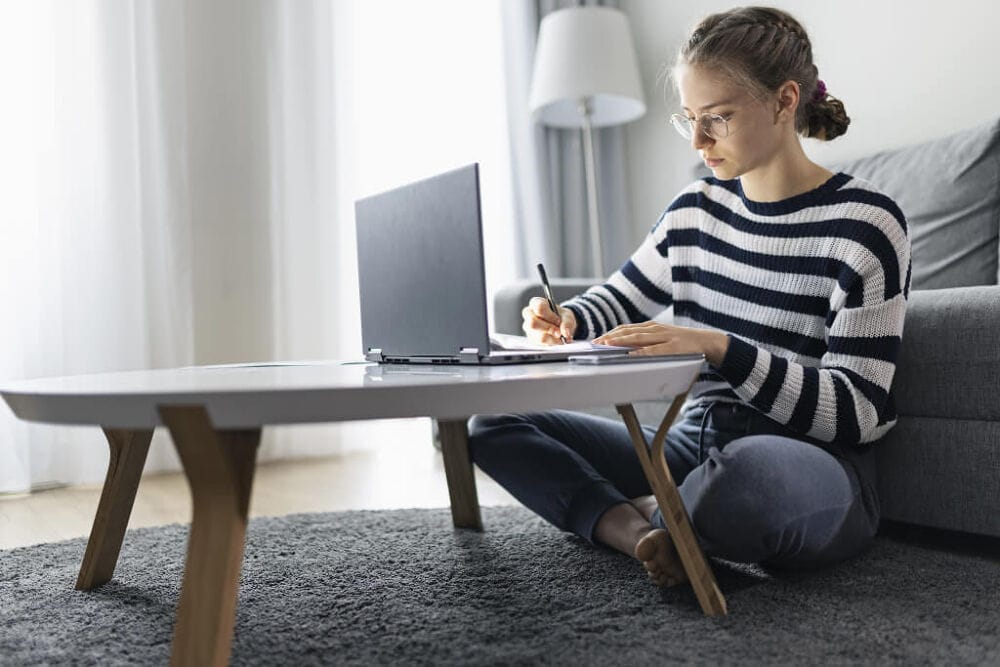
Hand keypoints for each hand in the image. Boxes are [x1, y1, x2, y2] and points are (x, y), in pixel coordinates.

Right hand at [522, 297, 576, 344]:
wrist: (561, 325)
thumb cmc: (560, 317)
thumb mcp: (567, 316)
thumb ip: (567, 323)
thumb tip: (565, 333)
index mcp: (536, 303)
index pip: (539, 308)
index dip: (550, 316)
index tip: (558, 320)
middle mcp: (529, 315)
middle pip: (533, 323)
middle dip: (548, 329)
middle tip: (559, 332)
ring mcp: (529, 328)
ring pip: (538, 336)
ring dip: (552, 338)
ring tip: (560, 336)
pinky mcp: (532, 339)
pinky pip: (541, 344)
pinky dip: (552, 343)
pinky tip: (556, 340)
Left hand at [593, 321, 729, 365]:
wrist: (707, 341)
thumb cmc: (682, 343)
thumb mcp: (662, 339)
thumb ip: (646, 343)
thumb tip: (628, 351)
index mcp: (651, 327)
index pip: (625, 329)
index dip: (610, 333)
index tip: (596, 339)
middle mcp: (655, 329)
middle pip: (627, 331)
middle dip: (610, 337)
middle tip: (595, 343)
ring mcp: (664, 337)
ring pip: (637, 338)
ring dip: (620, 341)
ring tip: (606, 346)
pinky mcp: (673, 347)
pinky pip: (654, 350)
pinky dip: (640, 352)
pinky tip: (630, 355)